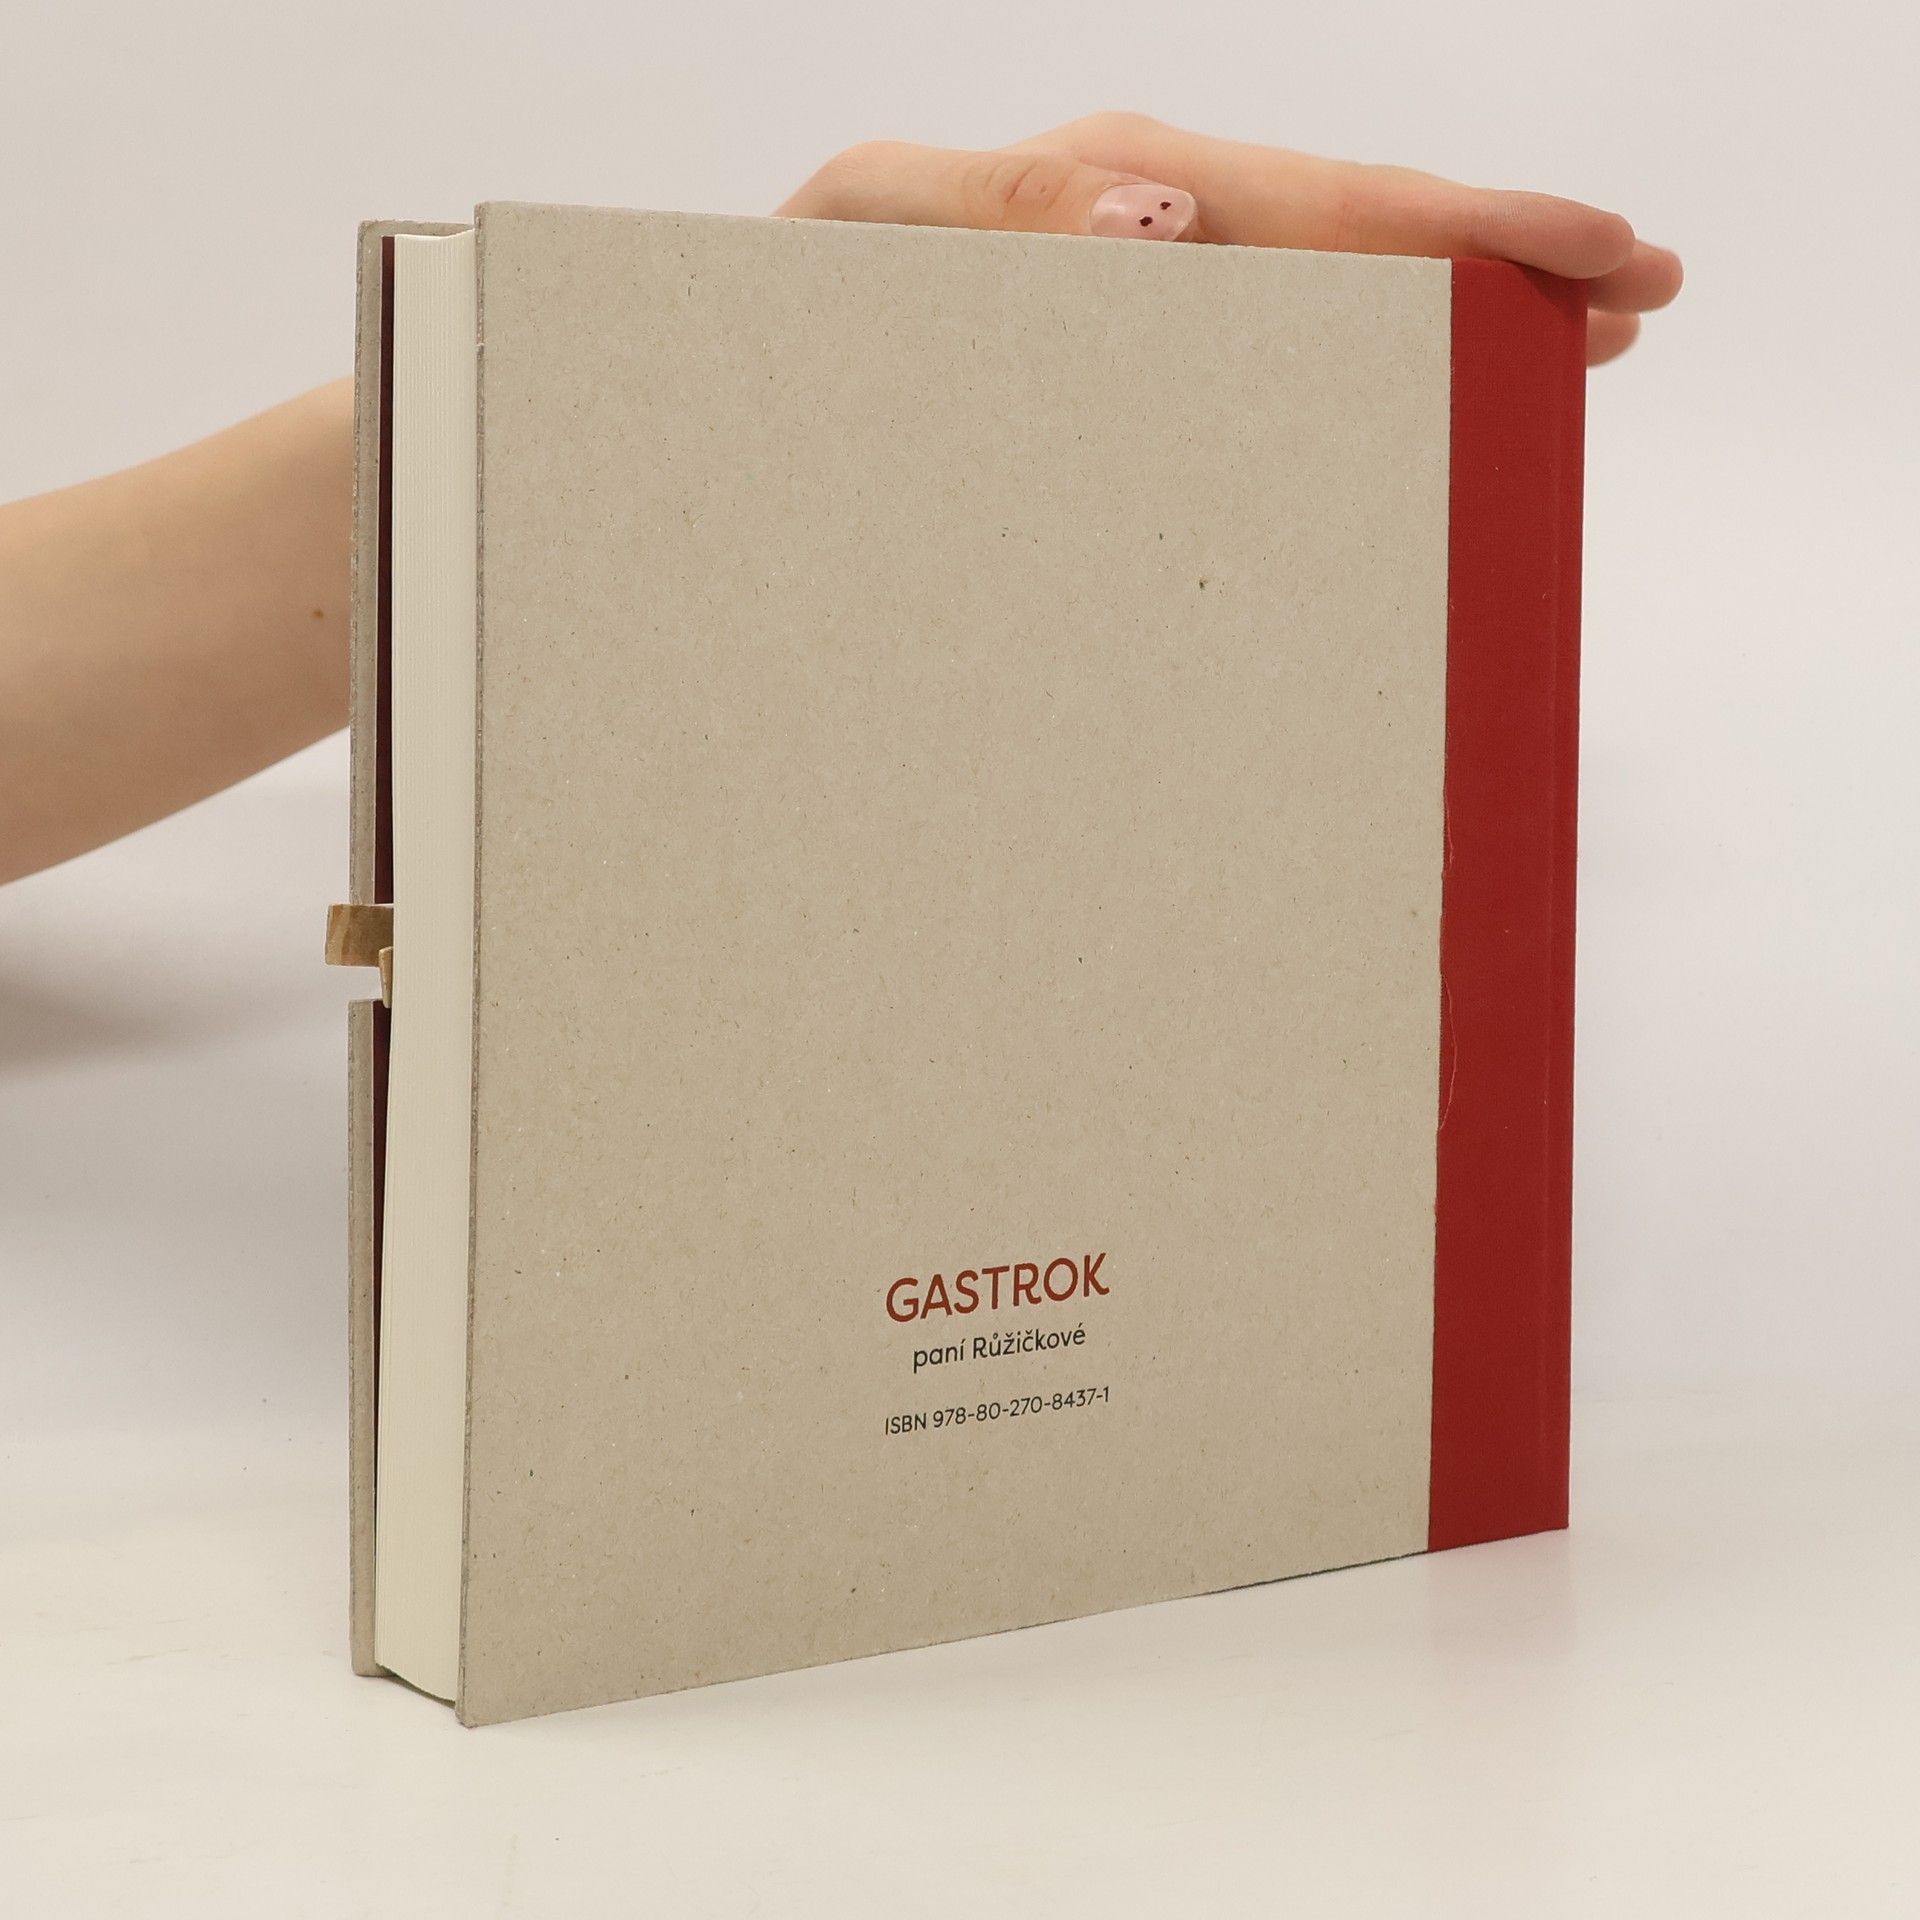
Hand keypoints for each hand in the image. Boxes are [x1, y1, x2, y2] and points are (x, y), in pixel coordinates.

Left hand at [778, 112, 1679, 366]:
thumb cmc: (783, 319)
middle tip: (1637, 294)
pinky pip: (1261, 324)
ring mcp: (1129, 273)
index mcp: (1091, 195)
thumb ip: (995, 218)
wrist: (728, 371)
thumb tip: (1154, 217)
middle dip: (1500, 257)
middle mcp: (1127, 219)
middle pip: (1349, 228)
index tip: (1590, 266)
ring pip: (1325, 276)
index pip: (1315, 201)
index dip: (1465, 232)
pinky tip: (1428, 358)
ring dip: (1457, 297)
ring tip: (1578, 331)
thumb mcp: (868, 252)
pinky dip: (1359, 340)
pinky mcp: (1111, 331)